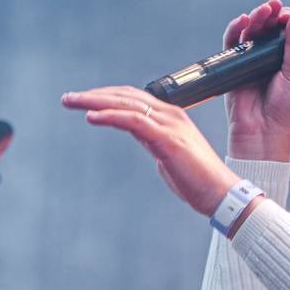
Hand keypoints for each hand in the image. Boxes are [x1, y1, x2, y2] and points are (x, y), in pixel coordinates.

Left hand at [61, 86, 240, 215]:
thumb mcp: (166, 153)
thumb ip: (151, 138)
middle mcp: (169, 114)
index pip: (132, 97)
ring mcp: (169, 124)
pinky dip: (110, 116)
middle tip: (68, 98)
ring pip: (125, 104)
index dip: (106, 96)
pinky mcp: (166, 139)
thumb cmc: (196, 178)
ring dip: (94, 101)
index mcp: (170, 115)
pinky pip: (133, 121)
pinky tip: (91, 118)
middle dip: (93, 95)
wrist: (220, 194)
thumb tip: (135, 132)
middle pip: (124, 96)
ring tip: (72, 101)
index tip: (83, 100)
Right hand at [220, 0, 289, 159]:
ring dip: (255, 18)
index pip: (286, 33)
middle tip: (274, 7)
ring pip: (250, 33)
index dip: (287, 20)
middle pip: (267, 29)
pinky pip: (231, 44)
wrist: (262, 135)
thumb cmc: (284, 112)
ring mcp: (250, 63)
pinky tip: (243, 21)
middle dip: (270, 15)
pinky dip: (235, 30)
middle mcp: (268, 60)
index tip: (289, 13)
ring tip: (262, 11)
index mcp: (288, 62)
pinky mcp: (232, 68)